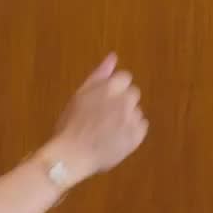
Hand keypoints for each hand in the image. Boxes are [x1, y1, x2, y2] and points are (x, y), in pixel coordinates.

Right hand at [50, 54, 148, 181]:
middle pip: (133, 94)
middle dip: (122, 102)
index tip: (104, 100)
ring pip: (136, 111)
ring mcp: (132, 119)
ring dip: (126, 117)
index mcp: (110, 87)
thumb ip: (99, 75)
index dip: (114, 88)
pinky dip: (131, 132)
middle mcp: (125, 100)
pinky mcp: (137, 137)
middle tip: (105, 116)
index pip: (125, 77)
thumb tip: (113, 57)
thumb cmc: (71, 124)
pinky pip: (141, 127)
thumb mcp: (81, 95)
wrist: (73, 155)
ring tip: (108, 130)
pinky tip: (116, 138)